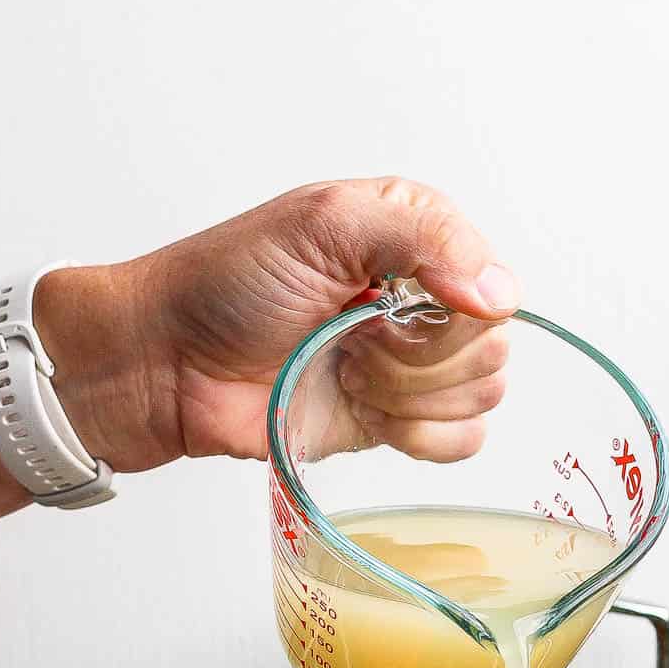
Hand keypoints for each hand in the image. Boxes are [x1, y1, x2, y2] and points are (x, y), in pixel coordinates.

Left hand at [38, 177, 517, 473]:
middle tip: (351, 338)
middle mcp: (422, 302)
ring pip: (479, 397)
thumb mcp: (325, 223)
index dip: (451, 307)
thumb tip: (500, 294)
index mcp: (414, 241)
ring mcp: (410, 367)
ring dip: (409, 395)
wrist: (169, 364)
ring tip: (346, 371)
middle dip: (420, 356)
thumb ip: (425, 233)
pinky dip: (420, 437)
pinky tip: (367, 412)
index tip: (389, 304)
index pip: (492, 284)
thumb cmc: (226, 284)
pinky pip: (460, 444)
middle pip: (491, 349)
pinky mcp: (395, 424)